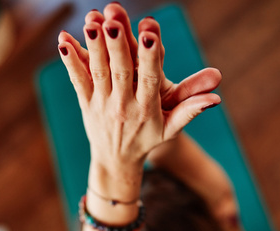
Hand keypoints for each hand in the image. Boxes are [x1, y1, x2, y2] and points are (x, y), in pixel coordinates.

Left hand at [58, 4, 221, 170]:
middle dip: (118, 45)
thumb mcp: (171, 128)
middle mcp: (123, 104)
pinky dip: (70, 61)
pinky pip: (78, 80)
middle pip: (121, 71)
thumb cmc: (147, 139)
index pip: (149, 78)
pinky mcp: (86, 103)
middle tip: (114, 21)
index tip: (149, 34)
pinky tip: (63, 41)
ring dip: (93, 46)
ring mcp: (102, 104)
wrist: (116, 161)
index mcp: (147, 107)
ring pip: (98, 72)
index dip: (149, 56)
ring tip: (91, 22)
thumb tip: (216, 98)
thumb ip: (190, 110)